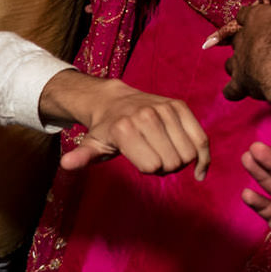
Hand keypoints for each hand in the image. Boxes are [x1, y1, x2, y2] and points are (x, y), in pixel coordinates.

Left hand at [42, 70, 211, 177]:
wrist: (114, 100)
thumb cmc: (105, 130)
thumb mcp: (91, 145)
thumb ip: (82, 157)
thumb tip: (66, 164)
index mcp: (125, 129)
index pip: (152, 167)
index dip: (148, 170)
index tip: (139, 161)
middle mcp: (146, 116)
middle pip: (172, 162)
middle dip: (165, 168)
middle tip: (153, 157)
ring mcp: (165, 109)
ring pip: (189, 153)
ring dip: (180, 161)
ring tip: (166, 153)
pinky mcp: (180, 106)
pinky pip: (202, 140)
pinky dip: (204, 159)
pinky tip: (198, 171)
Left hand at [217, 0, 270, 104]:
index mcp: (257, 17)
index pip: (245, 14)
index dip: (249, 19)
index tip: (256, 21)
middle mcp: (243, 38)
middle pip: (237, 40)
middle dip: (247, 44)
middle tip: (262, 49)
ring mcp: (239, 61)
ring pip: (230, 64)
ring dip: (239, 66)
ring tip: (252, 70)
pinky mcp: (240, 83)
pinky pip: (230, 90)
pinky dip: (235, 91)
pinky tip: (241, 91)